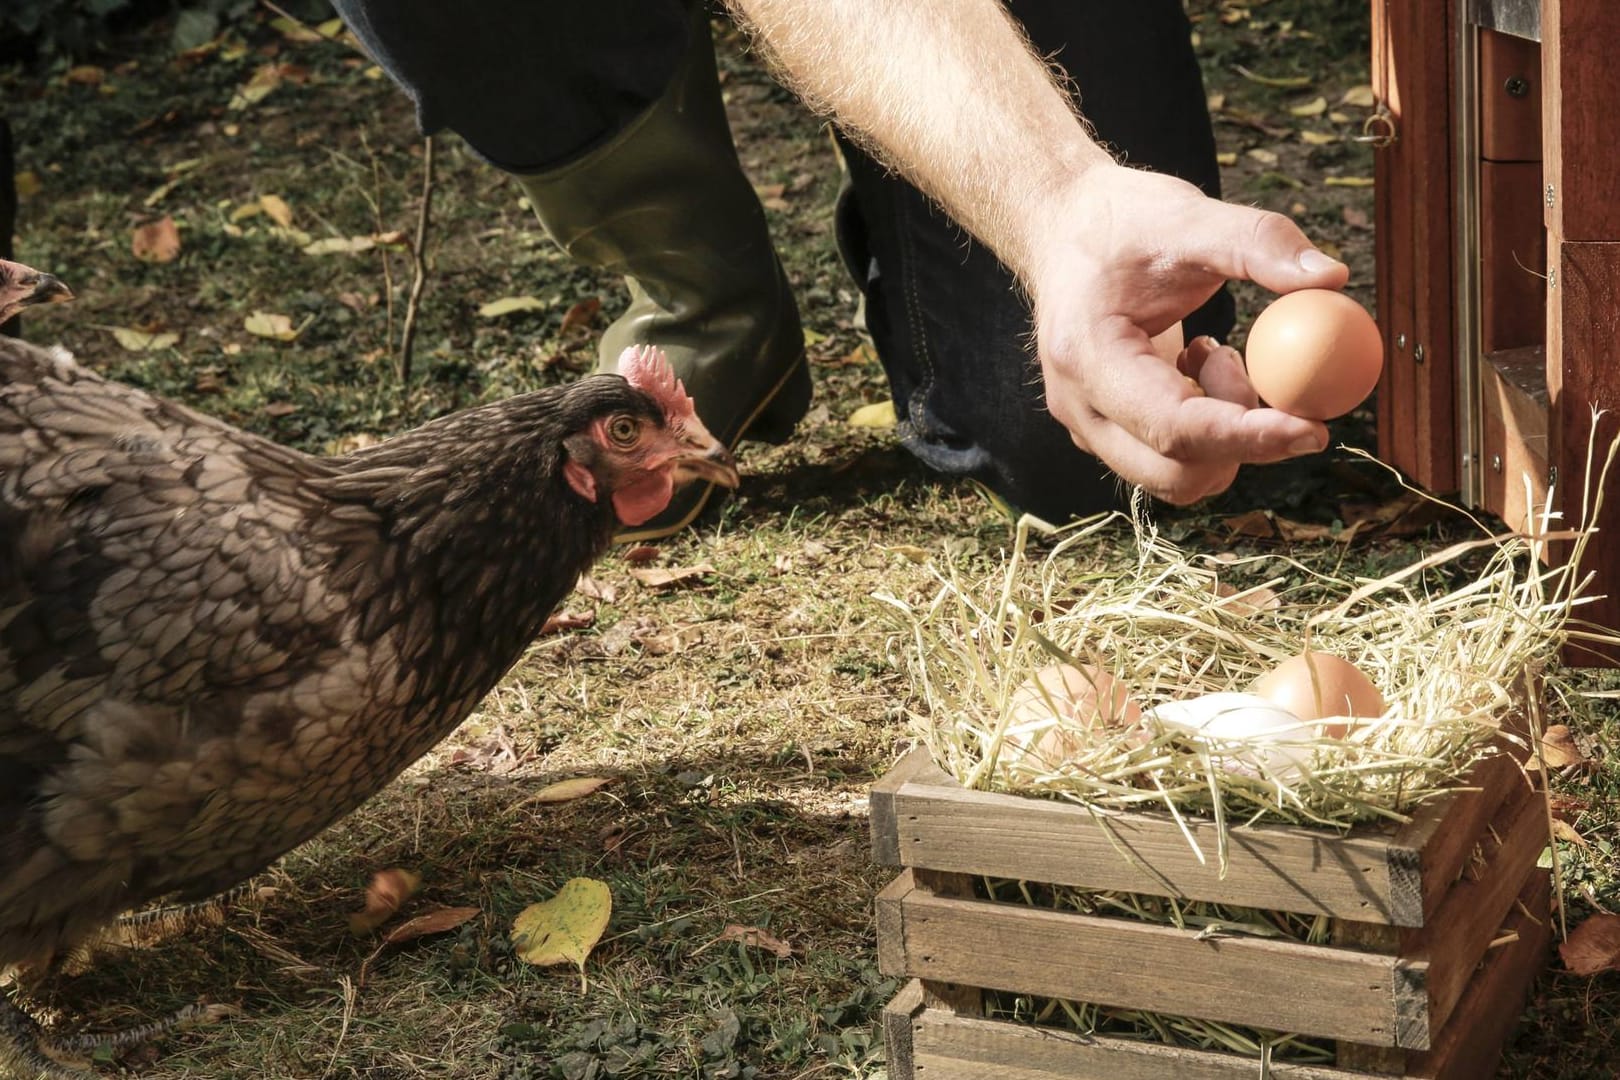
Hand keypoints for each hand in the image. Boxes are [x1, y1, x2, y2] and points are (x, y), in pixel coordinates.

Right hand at [1026, 164, 1350, 503]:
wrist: (1064, 229)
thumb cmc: (1120, 221)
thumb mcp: (1189, 216)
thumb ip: (1258, 243)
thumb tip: (1331, 277)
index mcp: (1087, 357)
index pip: (1173, 427)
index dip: (1248, 437)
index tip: (1314, 428)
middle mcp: (1080, 408)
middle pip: (1175, 475)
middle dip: (1239, 440)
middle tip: (1258, 372)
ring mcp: (1090, 426)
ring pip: (1178, 478)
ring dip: (1224, 434)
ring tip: (1214, 356)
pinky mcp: (1108, 432)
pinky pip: (1172, 461)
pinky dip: (1210, 431)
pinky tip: (1198, 368)